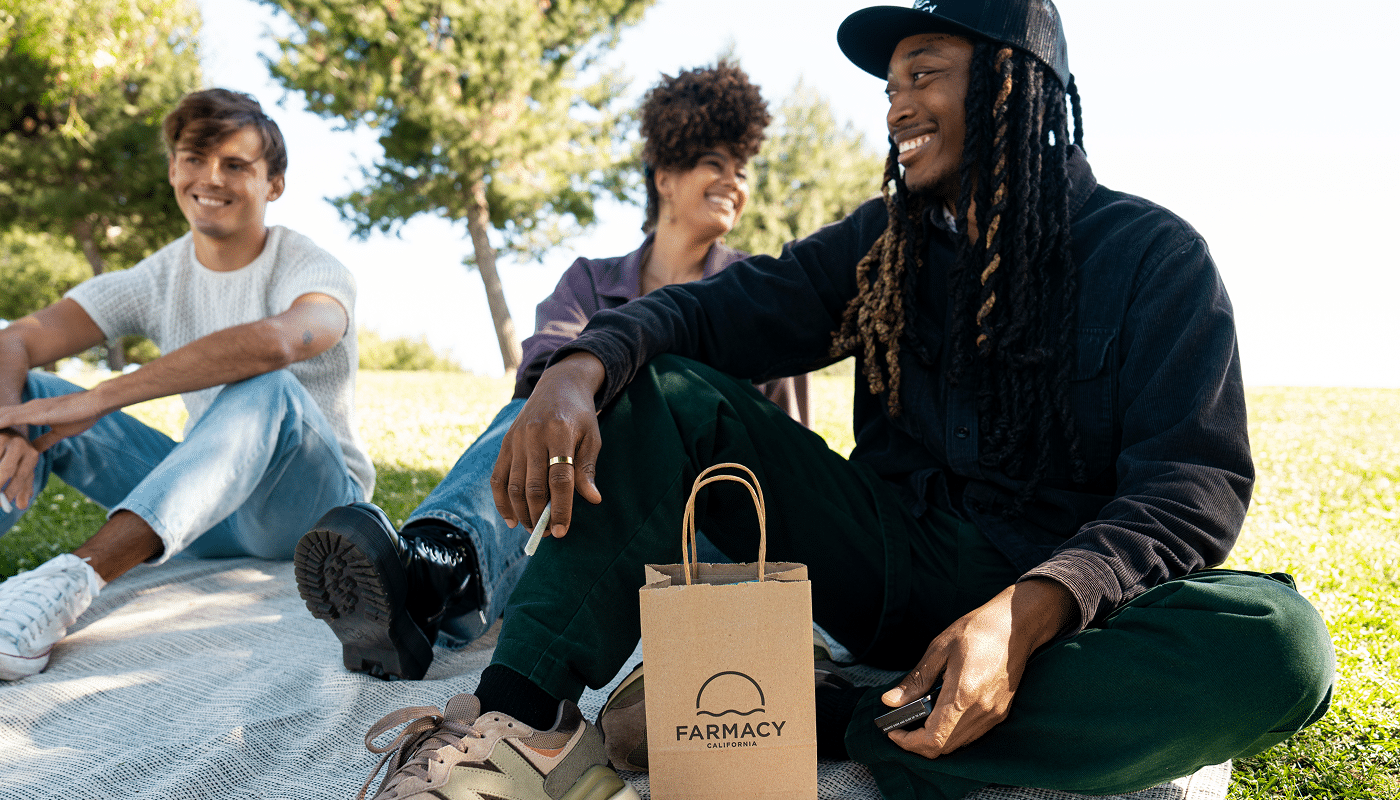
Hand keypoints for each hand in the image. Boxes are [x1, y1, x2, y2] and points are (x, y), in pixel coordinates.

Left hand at [0, 391, 109, 452]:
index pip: (5, 420)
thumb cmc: (82, 416)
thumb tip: (34, 450)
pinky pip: (6, 419)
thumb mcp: (60, 432)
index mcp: (32, 412)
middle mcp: (26, 408)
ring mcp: (28, 409)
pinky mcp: (33, 412)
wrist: (94, 404)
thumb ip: (45, 440)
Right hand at [0, 428, 39, 509]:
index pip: (20, 477)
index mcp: (32, 454)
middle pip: (5, 470)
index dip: (10, 492)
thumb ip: (23, 487)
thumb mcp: (24, 467)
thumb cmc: (16, 454)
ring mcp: (3, 437)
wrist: (10, 428)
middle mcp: (19, 444)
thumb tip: (22, 506)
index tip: (0, 505)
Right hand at [490, 352, 606, 537]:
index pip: (560, 479)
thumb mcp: (592, 437)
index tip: (563, 531)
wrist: (558, 385)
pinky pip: (498, 478)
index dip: (561, 508)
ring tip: (534, 529)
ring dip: (522, 513)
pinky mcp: (505, 444)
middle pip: (533, 486)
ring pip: (514, 485)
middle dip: (540, 516)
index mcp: (561, 432)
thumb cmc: (580, 415)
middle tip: (549, 534)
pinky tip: (511, 519)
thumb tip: (592, 499)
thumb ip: (587, 469)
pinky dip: (501, 501)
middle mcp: (534, 436)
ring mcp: (516, 440)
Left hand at [884, 578, 1075, 757]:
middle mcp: (980, 711)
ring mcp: (993, 714)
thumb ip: (916, 680)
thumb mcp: (939, 648)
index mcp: (963, 695)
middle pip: (943, 748)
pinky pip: (971, 735)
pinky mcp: (1000, 712)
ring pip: (958, 744)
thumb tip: (889, 701)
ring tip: (918, 717)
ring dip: (935, 738)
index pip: (933, 739)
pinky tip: (942, 712)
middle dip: (918, 742)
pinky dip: (952, 732)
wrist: (1016, 624)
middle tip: (901, 725)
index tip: (893, 732)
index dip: (909, 742)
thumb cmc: (977, 630)